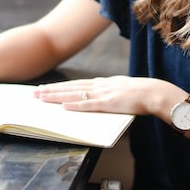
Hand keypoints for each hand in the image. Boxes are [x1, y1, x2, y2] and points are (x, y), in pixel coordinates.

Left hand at [35, 75, 167, 116]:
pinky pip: (88, 105)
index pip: (76, 84)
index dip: (60, 86)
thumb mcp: (121, 90)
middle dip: (51, 90)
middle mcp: (99, 86)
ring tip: (42, 97)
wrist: (155, 93)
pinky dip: (75, 105)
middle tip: (34, 92)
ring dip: (57, 96)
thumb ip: (109, 94)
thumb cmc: (142, 94)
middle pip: (70, 87)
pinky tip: (63, 106)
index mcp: (103, 83)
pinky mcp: (108, 103)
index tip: (46, 88)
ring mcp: (103, 94)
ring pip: (74, 94)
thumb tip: (99, 99)